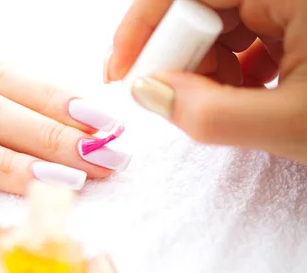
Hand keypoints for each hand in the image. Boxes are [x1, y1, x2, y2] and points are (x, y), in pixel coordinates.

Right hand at [106, 0, 306, 164]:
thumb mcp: (289, 125)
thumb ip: (211, 113)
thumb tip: (146, 92)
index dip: (142, 29)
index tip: (120, 72)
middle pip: (199, 7)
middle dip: (179, 54)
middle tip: (174, 96)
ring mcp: (292, 4)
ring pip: (218, 22)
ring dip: (205, 66)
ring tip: (222, 102)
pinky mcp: (297, 18)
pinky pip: (245, 31)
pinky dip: (231, 67)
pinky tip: (245, 94)